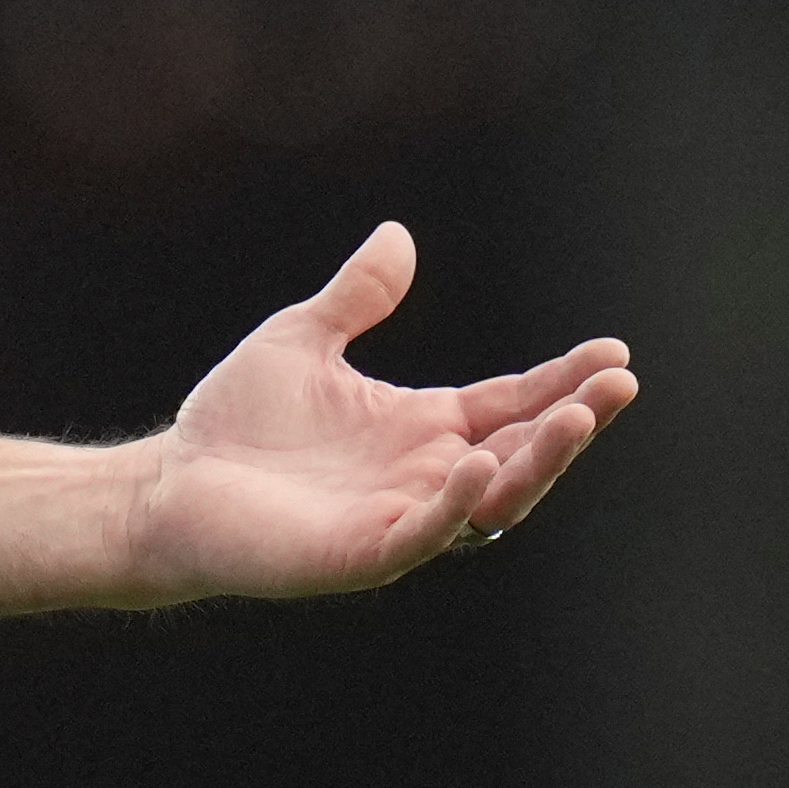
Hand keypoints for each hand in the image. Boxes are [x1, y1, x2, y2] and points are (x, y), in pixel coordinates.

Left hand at [0, 222, 635, 625]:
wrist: (171, 483)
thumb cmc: (237, 421)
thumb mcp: (302, 340)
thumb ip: (356, 296)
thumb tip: (398, 234)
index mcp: (423, 427)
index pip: (511, 403)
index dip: (563, 381)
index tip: (615, 353)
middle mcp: (426, 474)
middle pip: (522, 450)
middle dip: (573, 422)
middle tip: (618, 386)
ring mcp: (400, 517)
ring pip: (492, 497)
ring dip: (537, 462)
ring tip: (574, 419)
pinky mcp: (363, 553)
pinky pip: (425, 531)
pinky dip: (456, 501)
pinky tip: (479, 462)